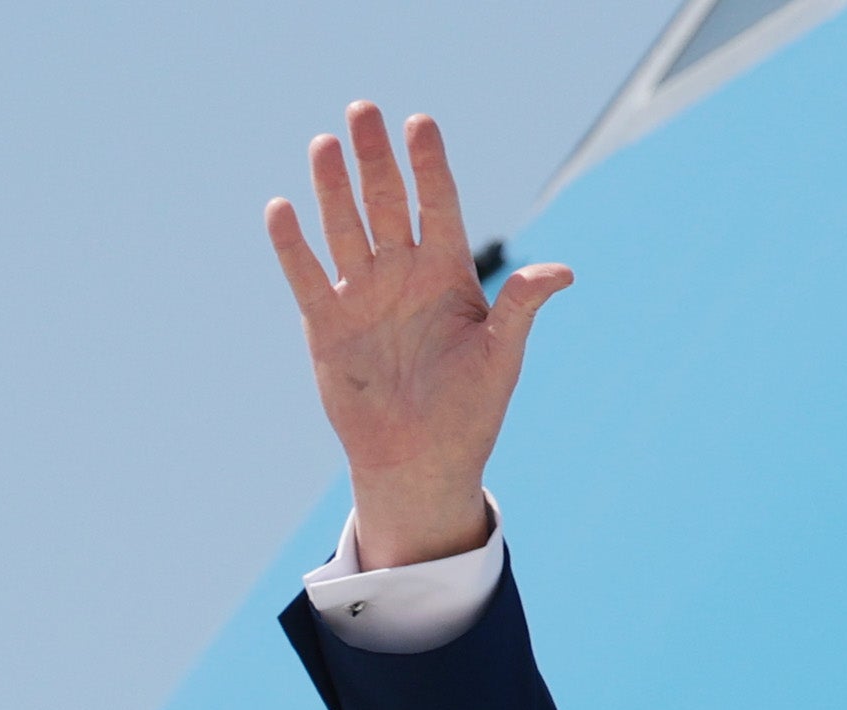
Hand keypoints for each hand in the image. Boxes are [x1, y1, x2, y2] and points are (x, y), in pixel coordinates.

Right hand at [267, 104, 573, 568]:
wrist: (422, 461)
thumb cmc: (470, 411)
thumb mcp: (502, 357)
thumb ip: (521, 307)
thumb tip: (565, 272)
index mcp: (447, 274)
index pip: (437, 205)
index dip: (429, 166)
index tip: (422, 124)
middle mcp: (402, 273)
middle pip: (385, 202)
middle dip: (375, 159)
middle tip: (363, 111)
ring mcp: (362, 293)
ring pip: (344, 227)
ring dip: (333, 187)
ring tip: (326, 145)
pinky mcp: (326, 322)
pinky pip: (306, 275)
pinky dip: (293, 245)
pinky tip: (282, 209)